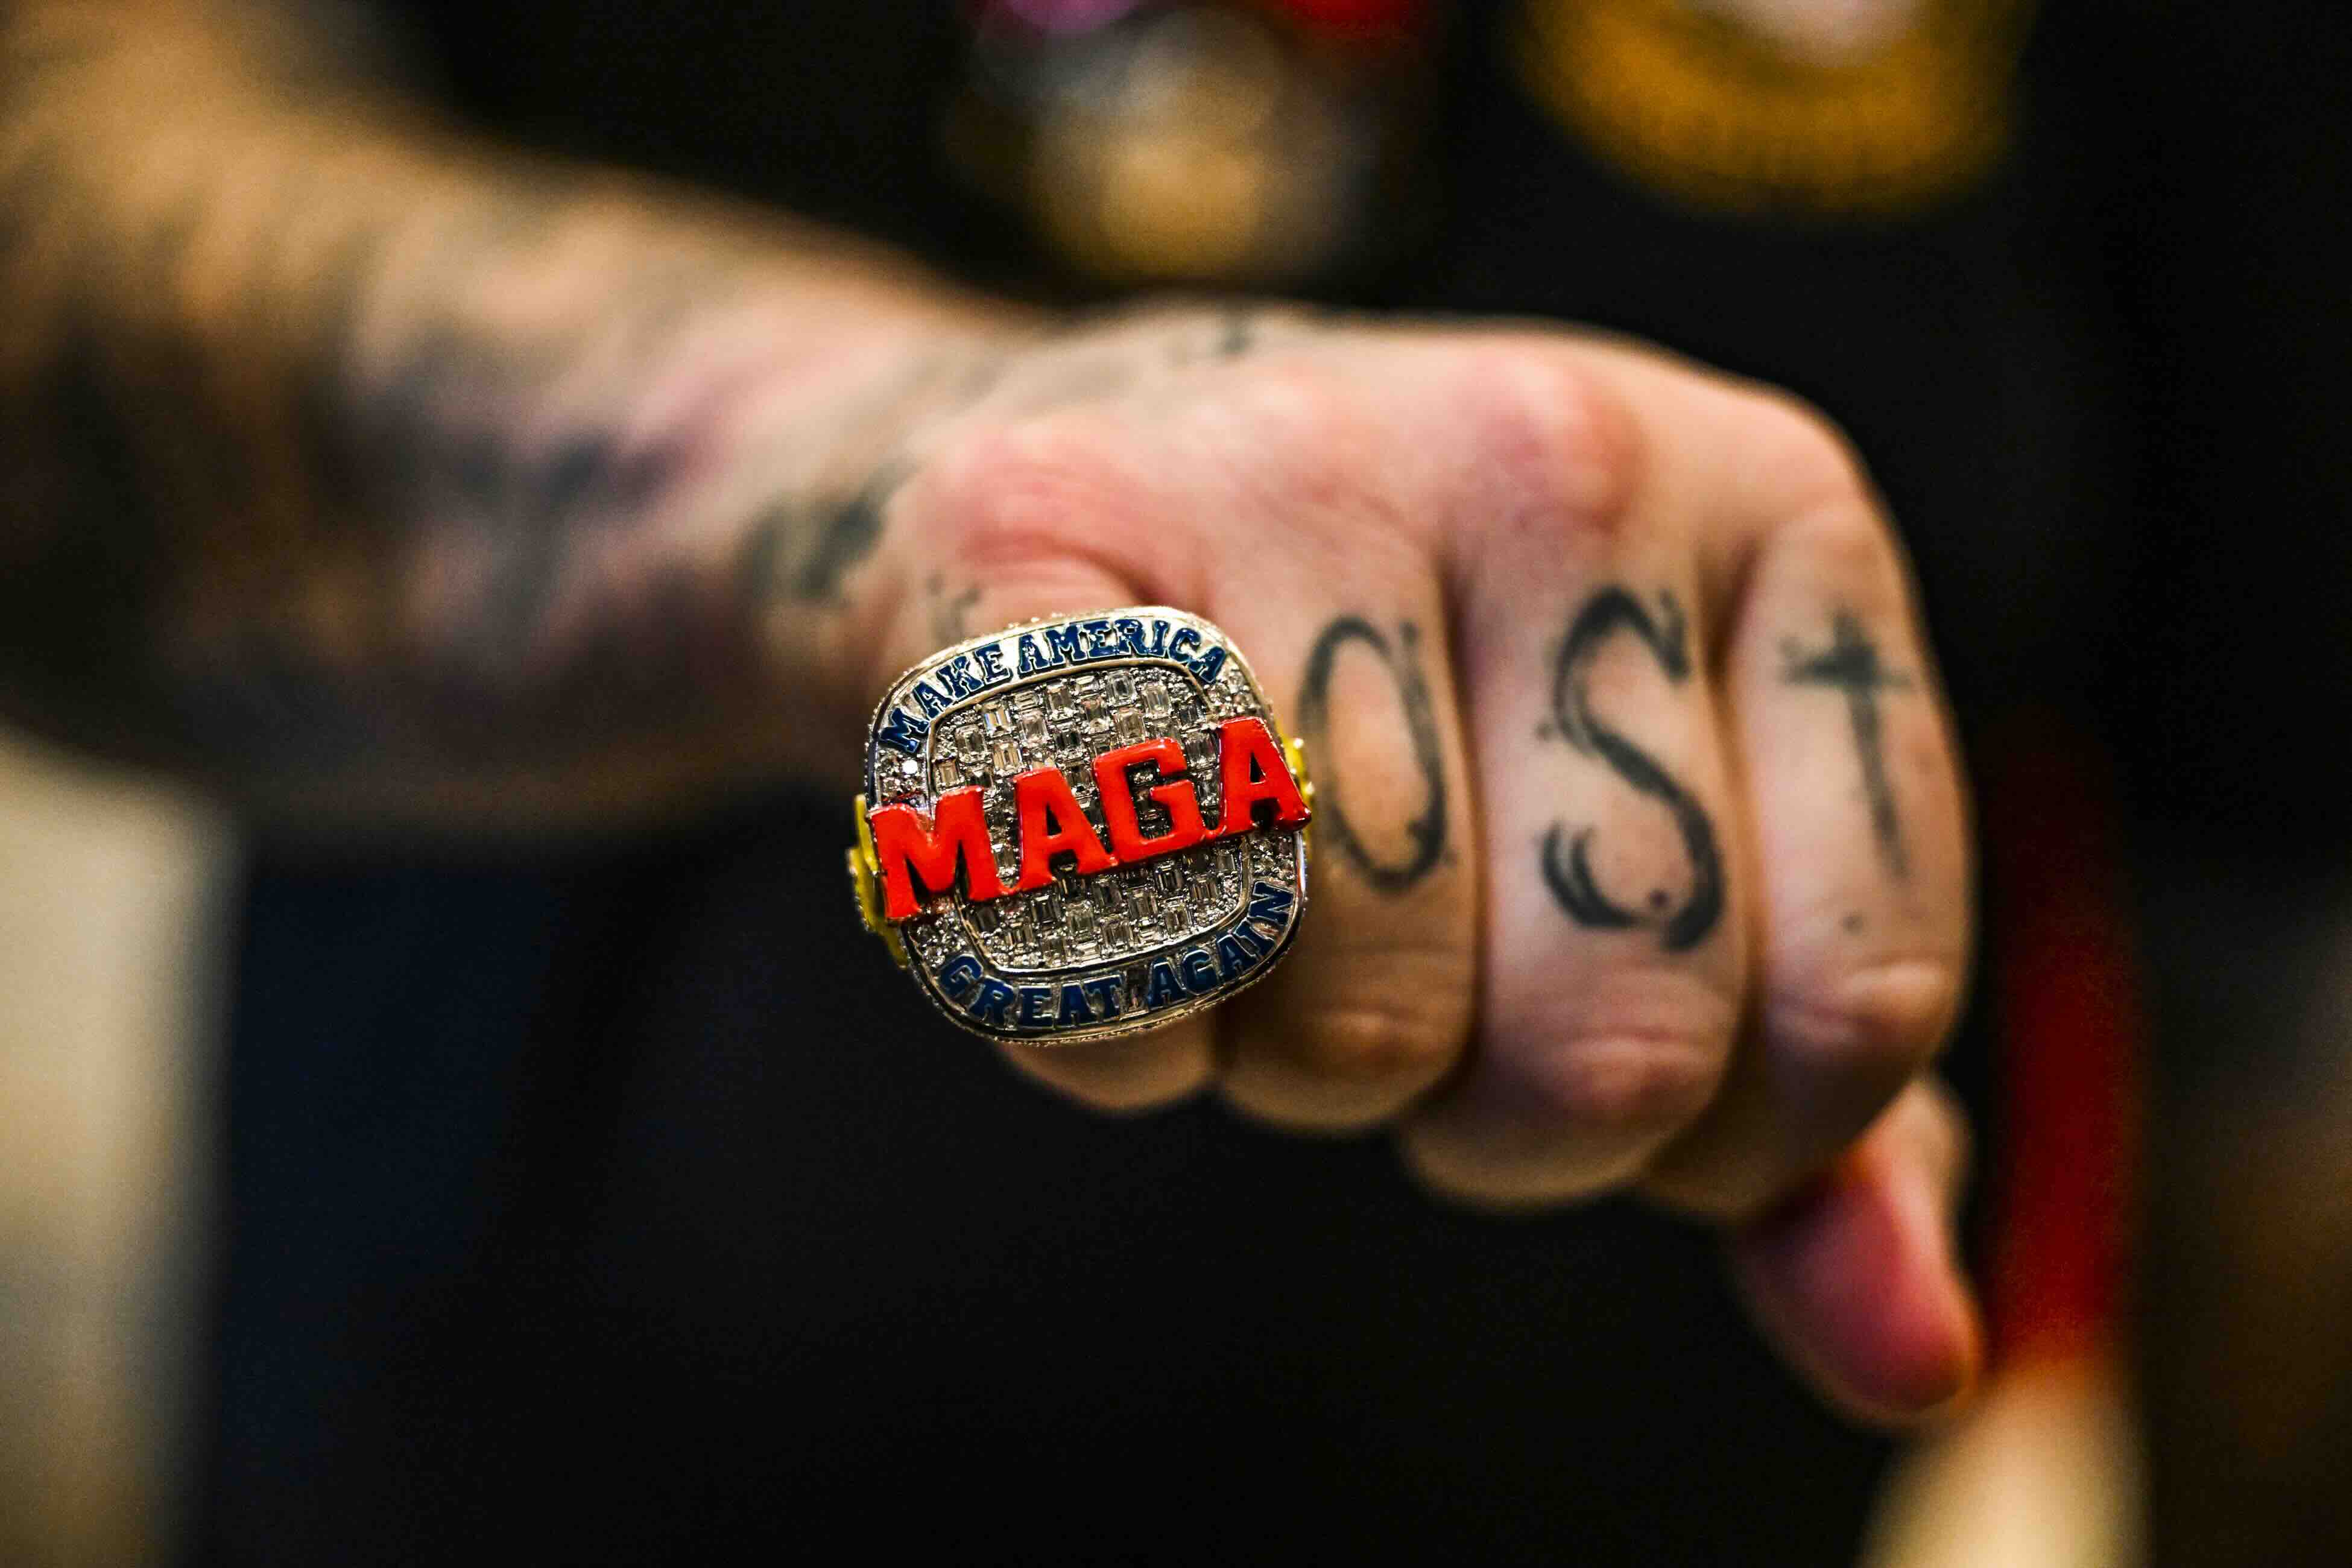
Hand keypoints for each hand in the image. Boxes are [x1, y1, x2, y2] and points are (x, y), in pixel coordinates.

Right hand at [838, 309, 1977, 1421]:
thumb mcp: (1673, 856)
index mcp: (1780, 512)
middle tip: (1402, 991)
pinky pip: (1108, 947)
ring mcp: (1290, 467)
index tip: (1592, 1035)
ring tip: (1251, 922)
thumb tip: (1913, 1357)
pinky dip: (1098, 1021)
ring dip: (1285, 1067)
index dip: (1714, 1131)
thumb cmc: (1408, 703)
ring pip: (1352, 1018)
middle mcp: (1560, 456)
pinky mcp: (1029, 531)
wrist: (1090, 494)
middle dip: (1487, 1116)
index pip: (1854, 1008)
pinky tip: (1098, 908)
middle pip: (1606, 1043)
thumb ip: (1818, 1110)